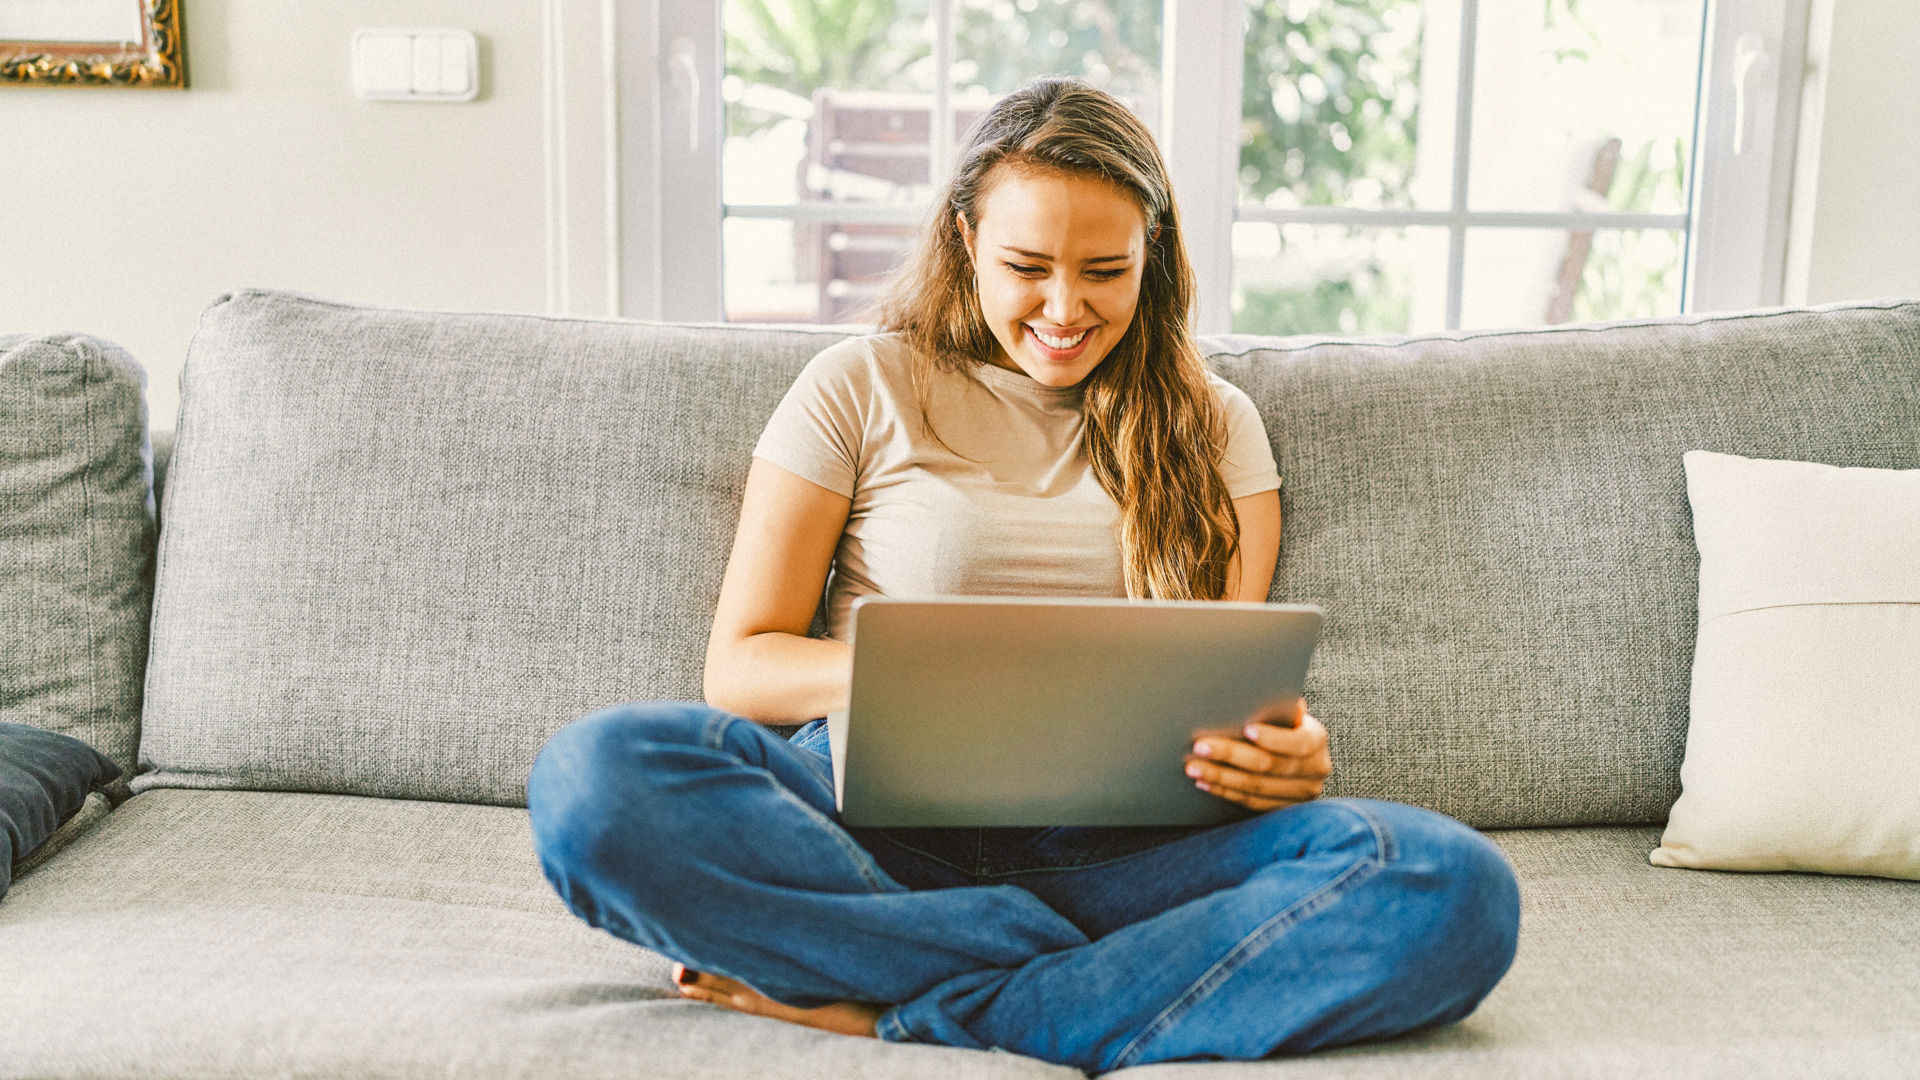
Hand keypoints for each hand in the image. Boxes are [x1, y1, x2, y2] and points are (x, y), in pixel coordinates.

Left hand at [1183, 699, 1331, 812]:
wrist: (1293, 750)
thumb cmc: (1282, 721)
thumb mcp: (1285, 709)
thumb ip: (1276, 705)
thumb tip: (1256, 693)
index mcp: (1317, 739)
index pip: (1297, 743)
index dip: (1273, 738)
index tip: (1246, 729)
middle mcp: (1315, 769)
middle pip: (1269, 766)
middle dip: (1231, 755)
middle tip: (1200, 747)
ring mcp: (1301, 793)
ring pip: (1256, 788)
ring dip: (1221, 777)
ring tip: (1193, 767)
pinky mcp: (1283, 808)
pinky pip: (1251, 803)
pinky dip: (1225, 792)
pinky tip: (1204, 783)